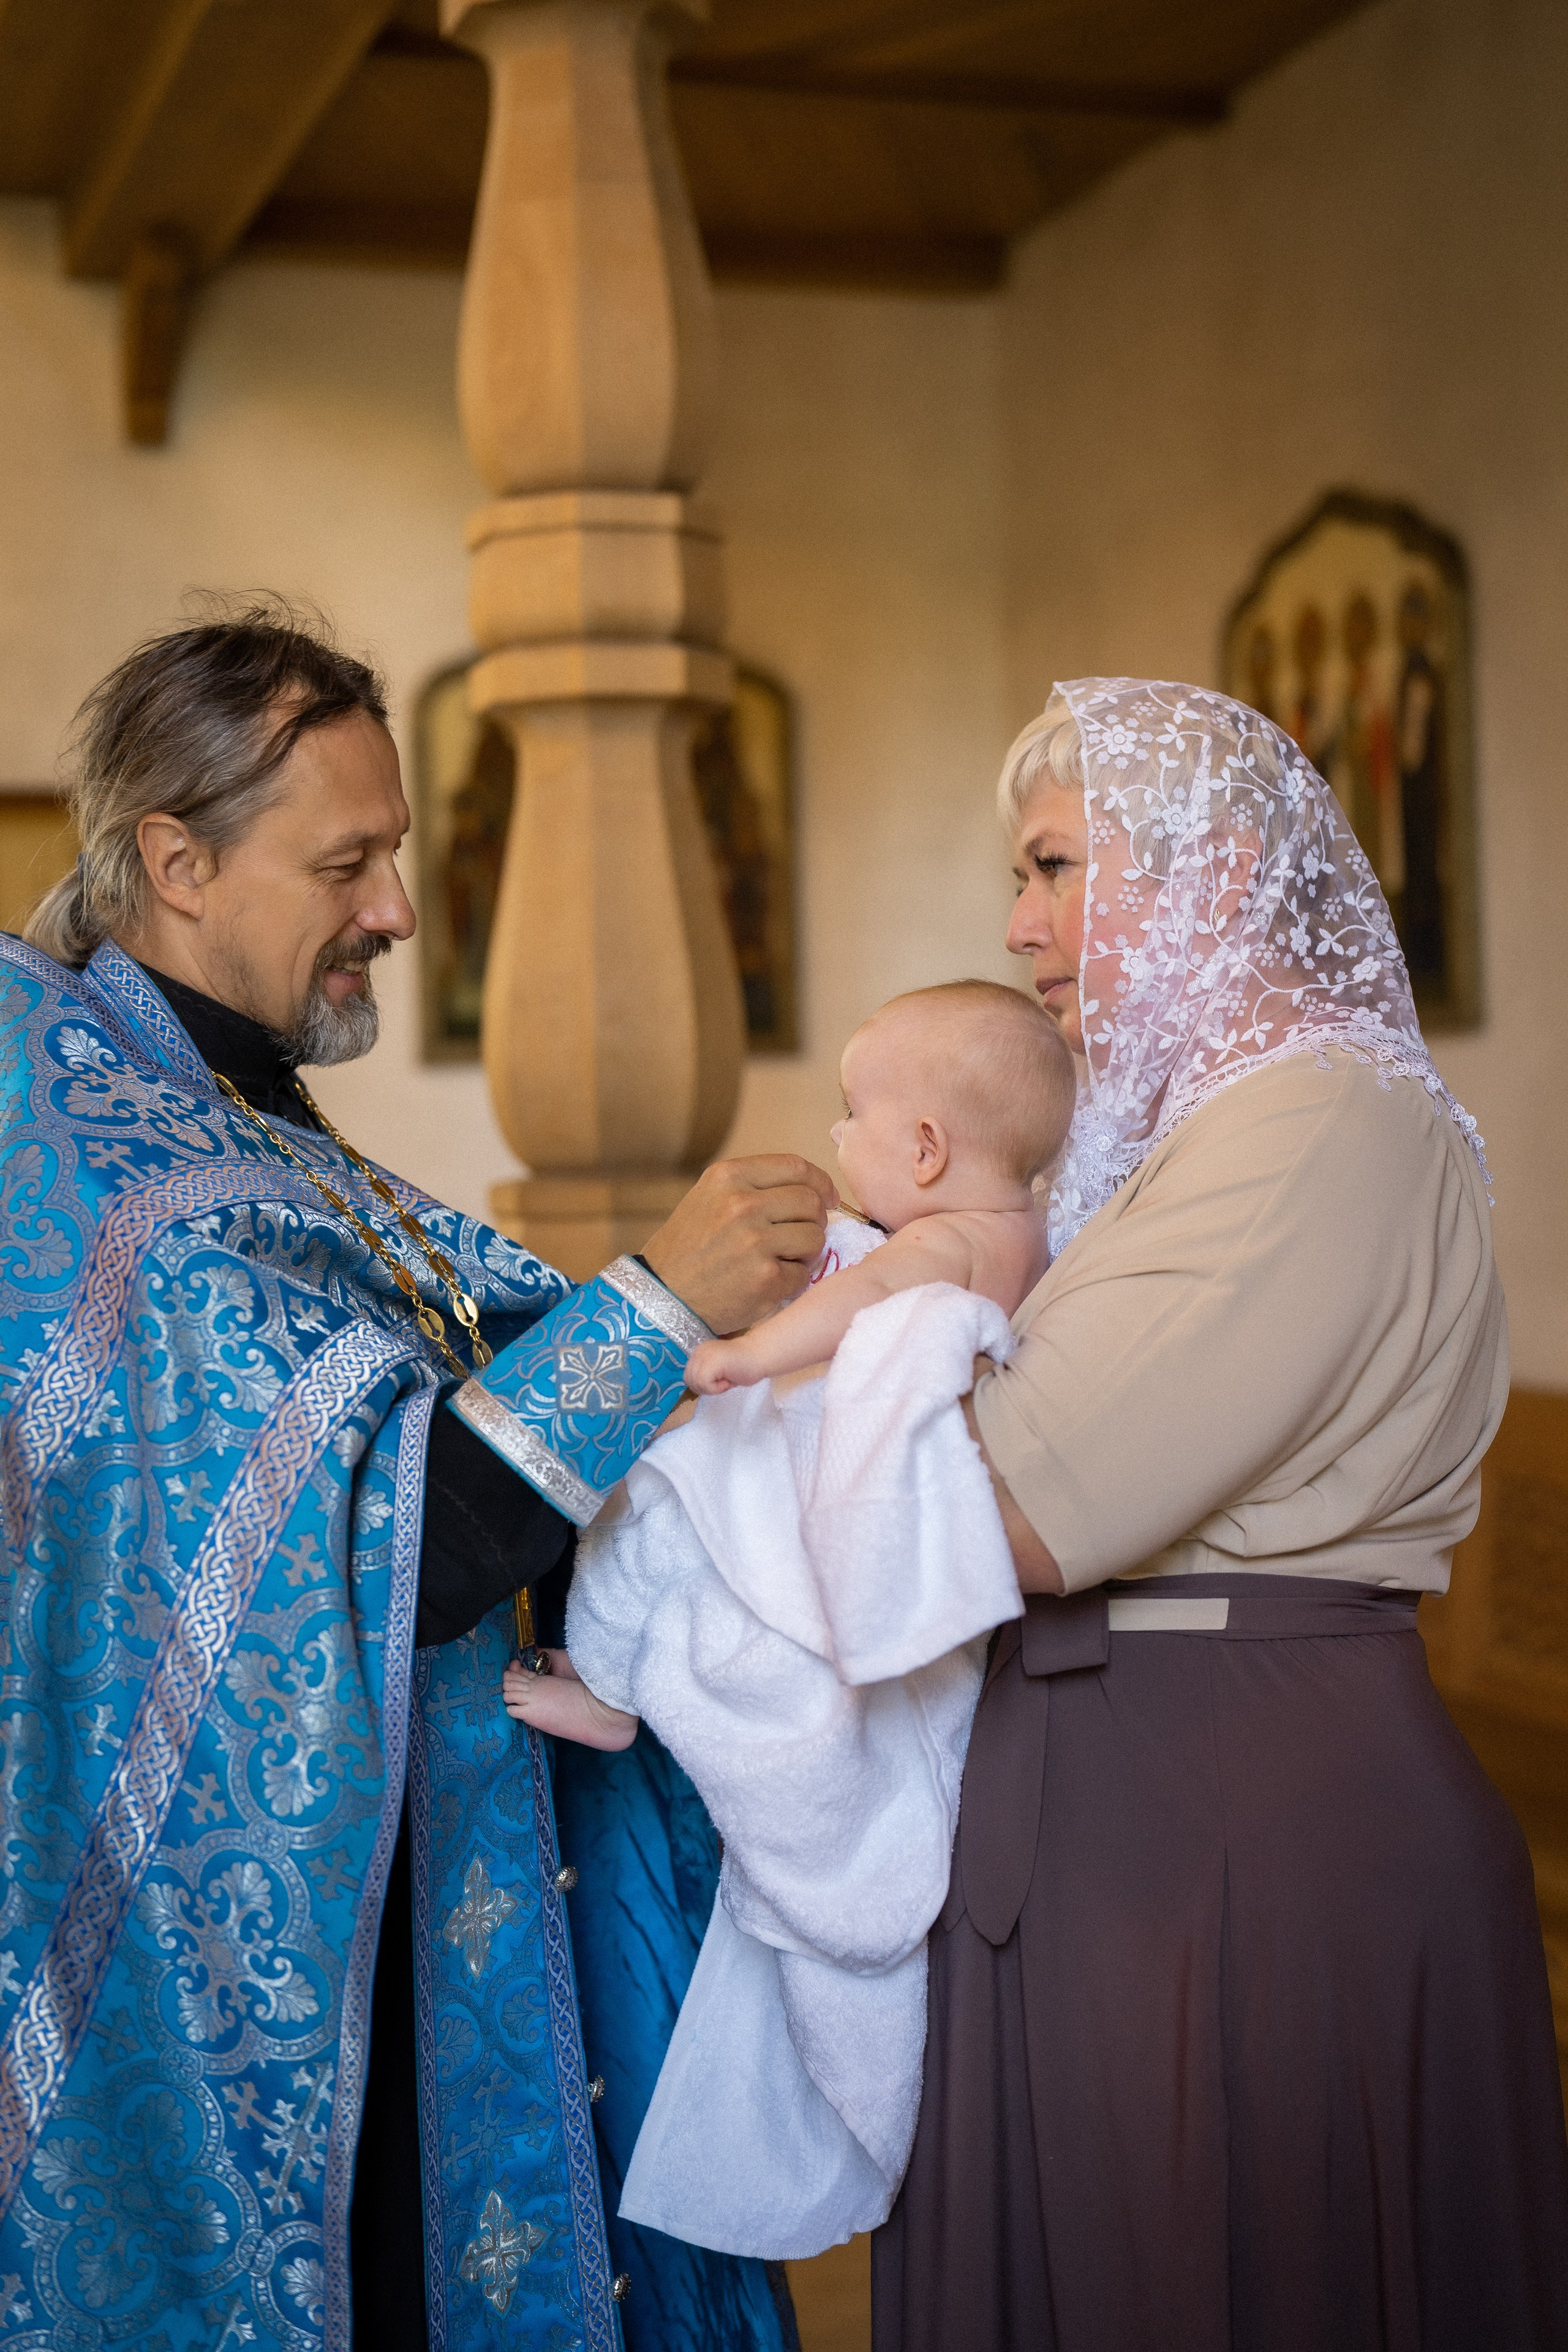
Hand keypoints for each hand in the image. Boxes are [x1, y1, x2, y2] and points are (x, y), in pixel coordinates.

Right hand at [642, 1155, 836, 1334]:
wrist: (662, 1297)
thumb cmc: (688, 1248)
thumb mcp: (709, 1198)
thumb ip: (755, 1187)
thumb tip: (814, 1190)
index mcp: (729, 1177)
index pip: (797, 1167)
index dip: (820, 1182)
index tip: (827, 1197)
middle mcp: (742, 1205)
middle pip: (811, 1201)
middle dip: (814, 1220)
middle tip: (799, 1236)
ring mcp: (755, 1243)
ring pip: (815, 1237)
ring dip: (806, 1252)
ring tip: (780, 1260)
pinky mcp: (766, 1279)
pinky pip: (803, 1274)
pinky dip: (792, 1280)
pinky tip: (768, 1282)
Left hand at [686, 1338, 759, 1393]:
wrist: (760, 1356)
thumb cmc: (744, 1365)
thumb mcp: (717, 1370)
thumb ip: (705, 1374)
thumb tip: (695, 1386)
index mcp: (699, 1352)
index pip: (688, 1376)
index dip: (704, 1384)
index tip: (721, 1378)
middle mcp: (699, 1351)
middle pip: (689, 1381)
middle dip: (706, 1387)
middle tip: (724, 1380)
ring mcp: (704, 1355)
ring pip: (696, 1383)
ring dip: (713, 1388)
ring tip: (727, 1379)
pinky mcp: (710, 1362)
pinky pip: (705, 1384)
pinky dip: (717, 1388)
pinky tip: (729, 1380)